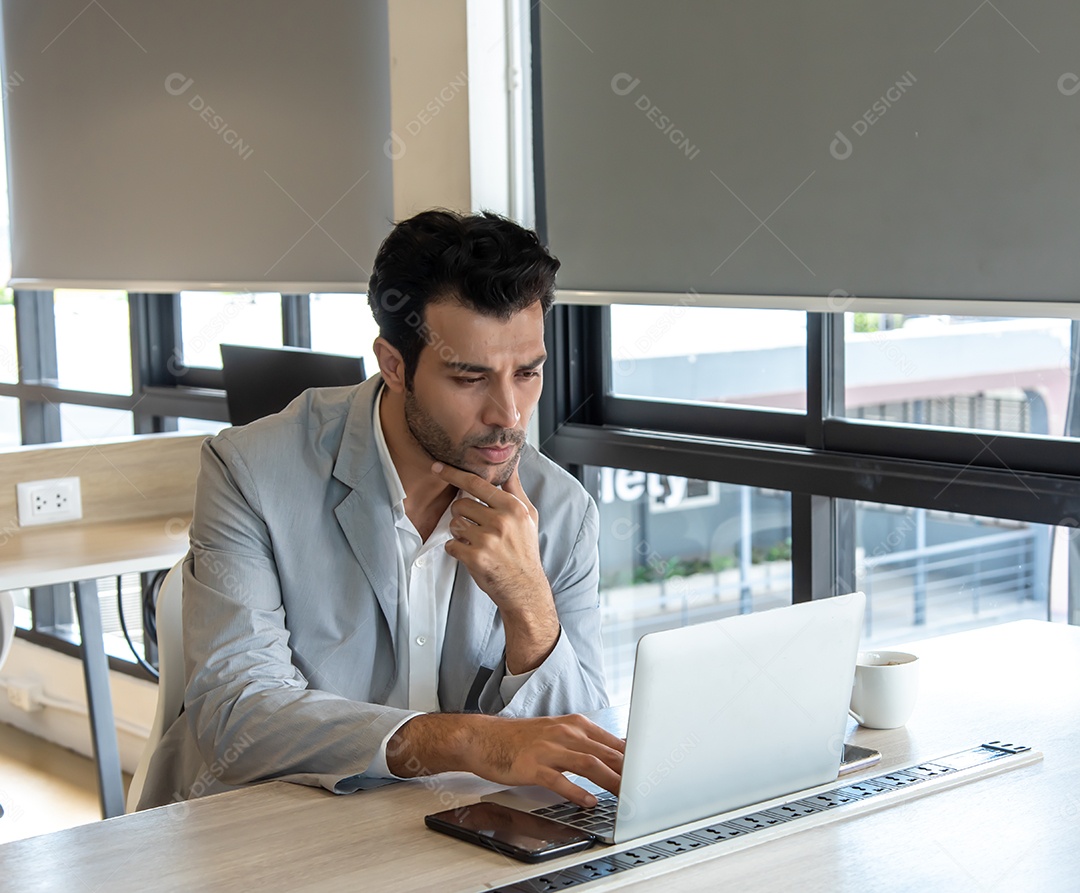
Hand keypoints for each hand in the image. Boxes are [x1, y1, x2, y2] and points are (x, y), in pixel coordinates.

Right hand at [388, 713, 624, 806]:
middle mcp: (565, 733)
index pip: (613, 742)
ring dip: (611, 781)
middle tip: (647, 788)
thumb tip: (617, 756)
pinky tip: (588, 802)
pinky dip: (576, 791)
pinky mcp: (533, 765)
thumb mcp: (558, 734)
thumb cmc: (522, 740)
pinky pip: (559, 779)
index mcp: (575, 726)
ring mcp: (549, 748)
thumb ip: (586, 744)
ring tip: (626, 796)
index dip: (635, 759)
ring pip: (588, 764)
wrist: (484, 738)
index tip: (651, 772)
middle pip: (606, 753)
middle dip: (630, 772)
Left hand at [433, 462, 558, 672]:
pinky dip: (457, 550)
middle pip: (460, 505)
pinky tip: (472, 555)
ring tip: (476, 542)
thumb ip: (515, 488)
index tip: (438, 467)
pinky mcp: (475, 557)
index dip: (454, 474)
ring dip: (460, 533)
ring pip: (454, 524)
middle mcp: (500, 521)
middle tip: (476, 527)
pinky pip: (451, 544)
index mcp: (513, 507)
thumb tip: (511, 463)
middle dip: (462, 515)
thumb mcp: (528, 515)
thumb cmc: (524, 550)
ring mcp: (487, 540)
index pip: (477, 484)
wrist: (525, 587)